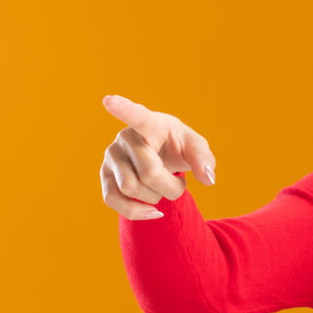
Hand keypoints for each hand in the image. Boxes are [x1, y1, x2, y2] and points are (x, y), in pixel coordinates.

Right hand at [100, 94, 215, 219]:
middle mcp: (126, 137)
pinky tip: (152, 211)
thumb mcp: (195, 147)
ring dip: (156, 198)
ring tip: (162, 188)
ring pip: (131, 188)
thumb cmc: (177, 147)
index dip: (124, 108)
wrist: (160, 158)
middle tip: (180, 184)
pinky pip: (114, 201)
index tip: (109, 100)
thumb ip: (204, 159)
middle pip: (148, 172)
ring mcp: (112, 157)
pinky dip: (137, 212)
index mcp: (150, 124)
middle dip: (171, 187)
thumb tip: (208, 178)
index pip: (137, 115)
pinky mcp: (105, 177)